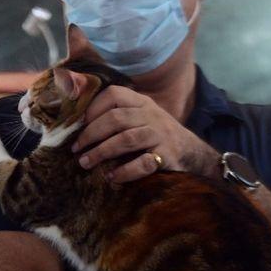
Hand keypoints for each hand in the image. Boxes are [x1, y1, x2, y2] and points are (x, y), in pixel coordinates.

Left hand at [69, 85, 220, 182]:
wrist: (194, 154)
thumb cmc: (157, 135)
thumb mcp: (141, 116)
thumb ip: (117, 114)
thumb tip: (76, 121)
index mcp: (142, 102)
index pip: (113, 94)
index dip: (92, 108)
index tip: (76, 125)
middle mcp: (151, 115)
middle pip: (116, 118)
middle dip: (91, 134)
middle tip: (75, 149)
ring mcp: (161, 135)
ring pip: (126, 139)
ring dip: (102, 152)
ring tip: (85, 163)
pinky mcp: (167, 156)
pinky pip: (143, 163)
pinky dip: (125, 171)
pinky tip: (112, 177)